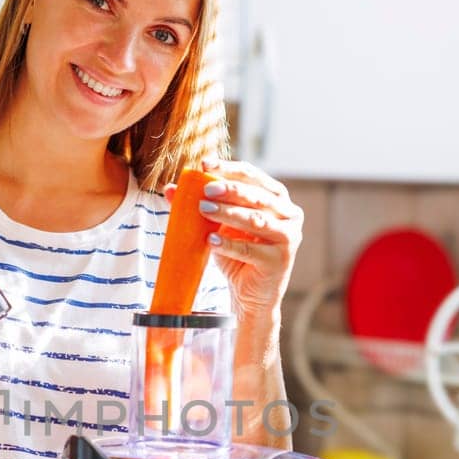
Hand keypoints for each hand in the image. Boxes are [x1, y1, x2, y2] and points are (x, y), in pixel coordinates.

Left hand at [168, 159, 302, 323]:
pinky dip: (229, 244)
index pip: (253, 176)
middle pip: (258, 196)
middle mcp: (289, 214)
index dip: (229, 168)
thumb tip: (170, 189)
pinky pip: (251, 250)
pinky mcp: (280, 260)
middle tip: (206, 188)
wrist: (251, 294)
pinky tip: (210, 241)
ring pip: (256, 220)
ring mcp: (288, 237)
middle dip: (231, 189)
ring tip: (203, 209)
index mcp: (276, 198)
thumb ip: (201, 206)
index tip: (204, 164)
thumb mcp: (219, 226)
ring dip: (228, 213)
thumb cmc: (238, 254)